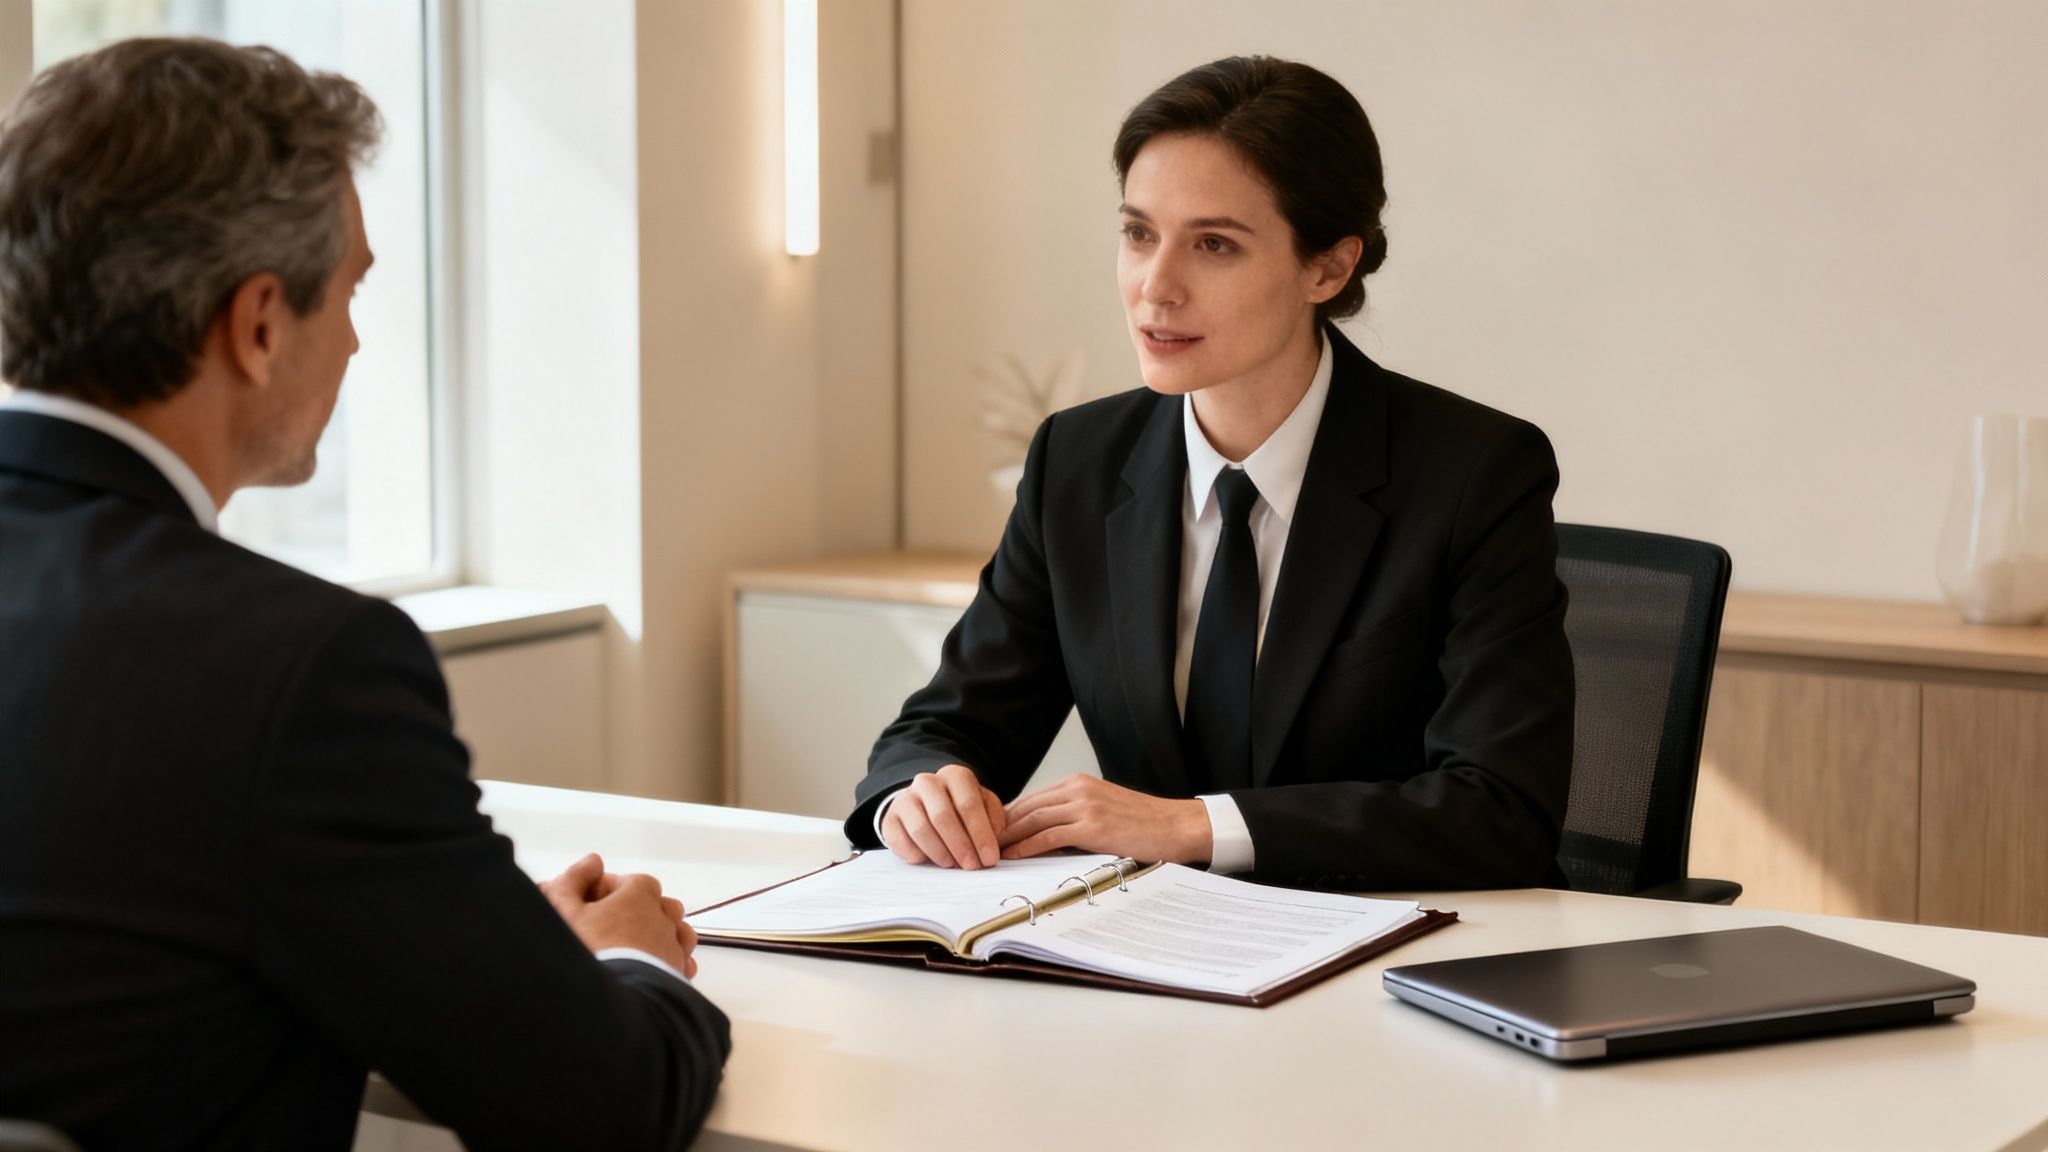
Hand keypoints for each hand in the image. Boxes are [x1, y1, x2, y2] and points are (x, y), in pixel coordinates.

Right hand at [540, 853, 698, 977]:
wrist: (612, 999)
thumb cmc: (591, 952)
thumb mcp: (565, 910)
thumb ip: (574, 880)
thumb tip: (592, 862)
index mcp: (641, 893)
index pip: (628, 882)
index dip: (606, 893)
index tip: (589, 906)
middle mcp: (665, 916)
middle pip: (655, 905)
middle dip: (635, 912)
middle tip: (608, 928)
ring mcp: (675, 945)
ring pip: (674, 932)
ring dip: (655, 936)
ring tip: (629, 949)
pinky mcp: (679, 973)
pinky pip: (681, 961)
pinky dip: (668, 962)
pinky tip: (649, 970)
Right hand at [881, 764, 1006, 868]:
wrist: (925, 806)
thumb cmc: (960, 809)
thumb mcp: (983, 806)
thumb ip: (994, 819)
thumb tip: (995, 839)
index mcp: (955, 776)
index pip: (968, 803)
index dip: (981, 833)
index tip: (990, 858)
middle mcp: (927, 783)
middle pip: (943, 816)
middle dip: (961, 845)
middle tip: (972, 866)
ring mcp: (905, 799)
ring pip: (921, 829)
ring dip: (940, 852)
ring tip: (953, 865)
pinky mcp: (890, 819)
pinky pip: (902, 841)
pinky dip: (917, 855)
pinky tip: (930, 861)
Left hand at [999, 775, 1212, 864]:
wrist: (1178, 826)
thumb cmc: (1144, 824)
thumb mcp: (1104, 811)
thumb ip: (1075, 818)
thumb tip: (1044, 838)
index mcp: (1079, 783)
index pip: (1032, 799)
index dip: (1007, 817)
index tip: (990, 833)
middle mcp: (1078, 789)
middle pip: (1026, 807)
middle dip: (1000, 827)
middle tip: (979, 844)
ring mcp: (1084, 806)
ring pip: (1032, 819)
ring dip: (1007, 837)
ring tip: (988, 853)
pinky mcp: (1092, 826)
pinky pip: (1048, 835)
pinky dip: (1026, 846)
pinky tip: (1012, 856)